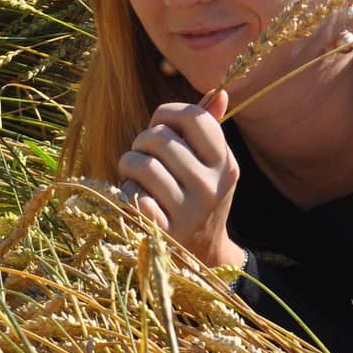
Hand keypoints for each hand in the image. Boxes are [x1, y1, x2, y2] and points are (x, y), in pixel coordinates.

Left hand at [118, 89, 245, 268]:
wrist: (200, 259)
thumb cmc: (197, 199)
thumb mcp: (212, 167)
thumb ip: (210, 130)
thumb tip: (220, 92)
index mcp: (225, 164)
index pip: (194, 117)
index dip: (168, 113)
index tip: (161, 126)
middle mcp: (211, 186)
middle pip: (160, 138)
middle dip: (142, 141)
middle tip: (142, 154)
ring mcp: (188, 212)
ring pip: (142, 164)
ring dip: (129, 166)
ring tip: (135, 176)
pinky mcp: (163, 233)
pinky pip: (132, 196)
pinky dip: (127, 194)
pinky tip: (136, 200)